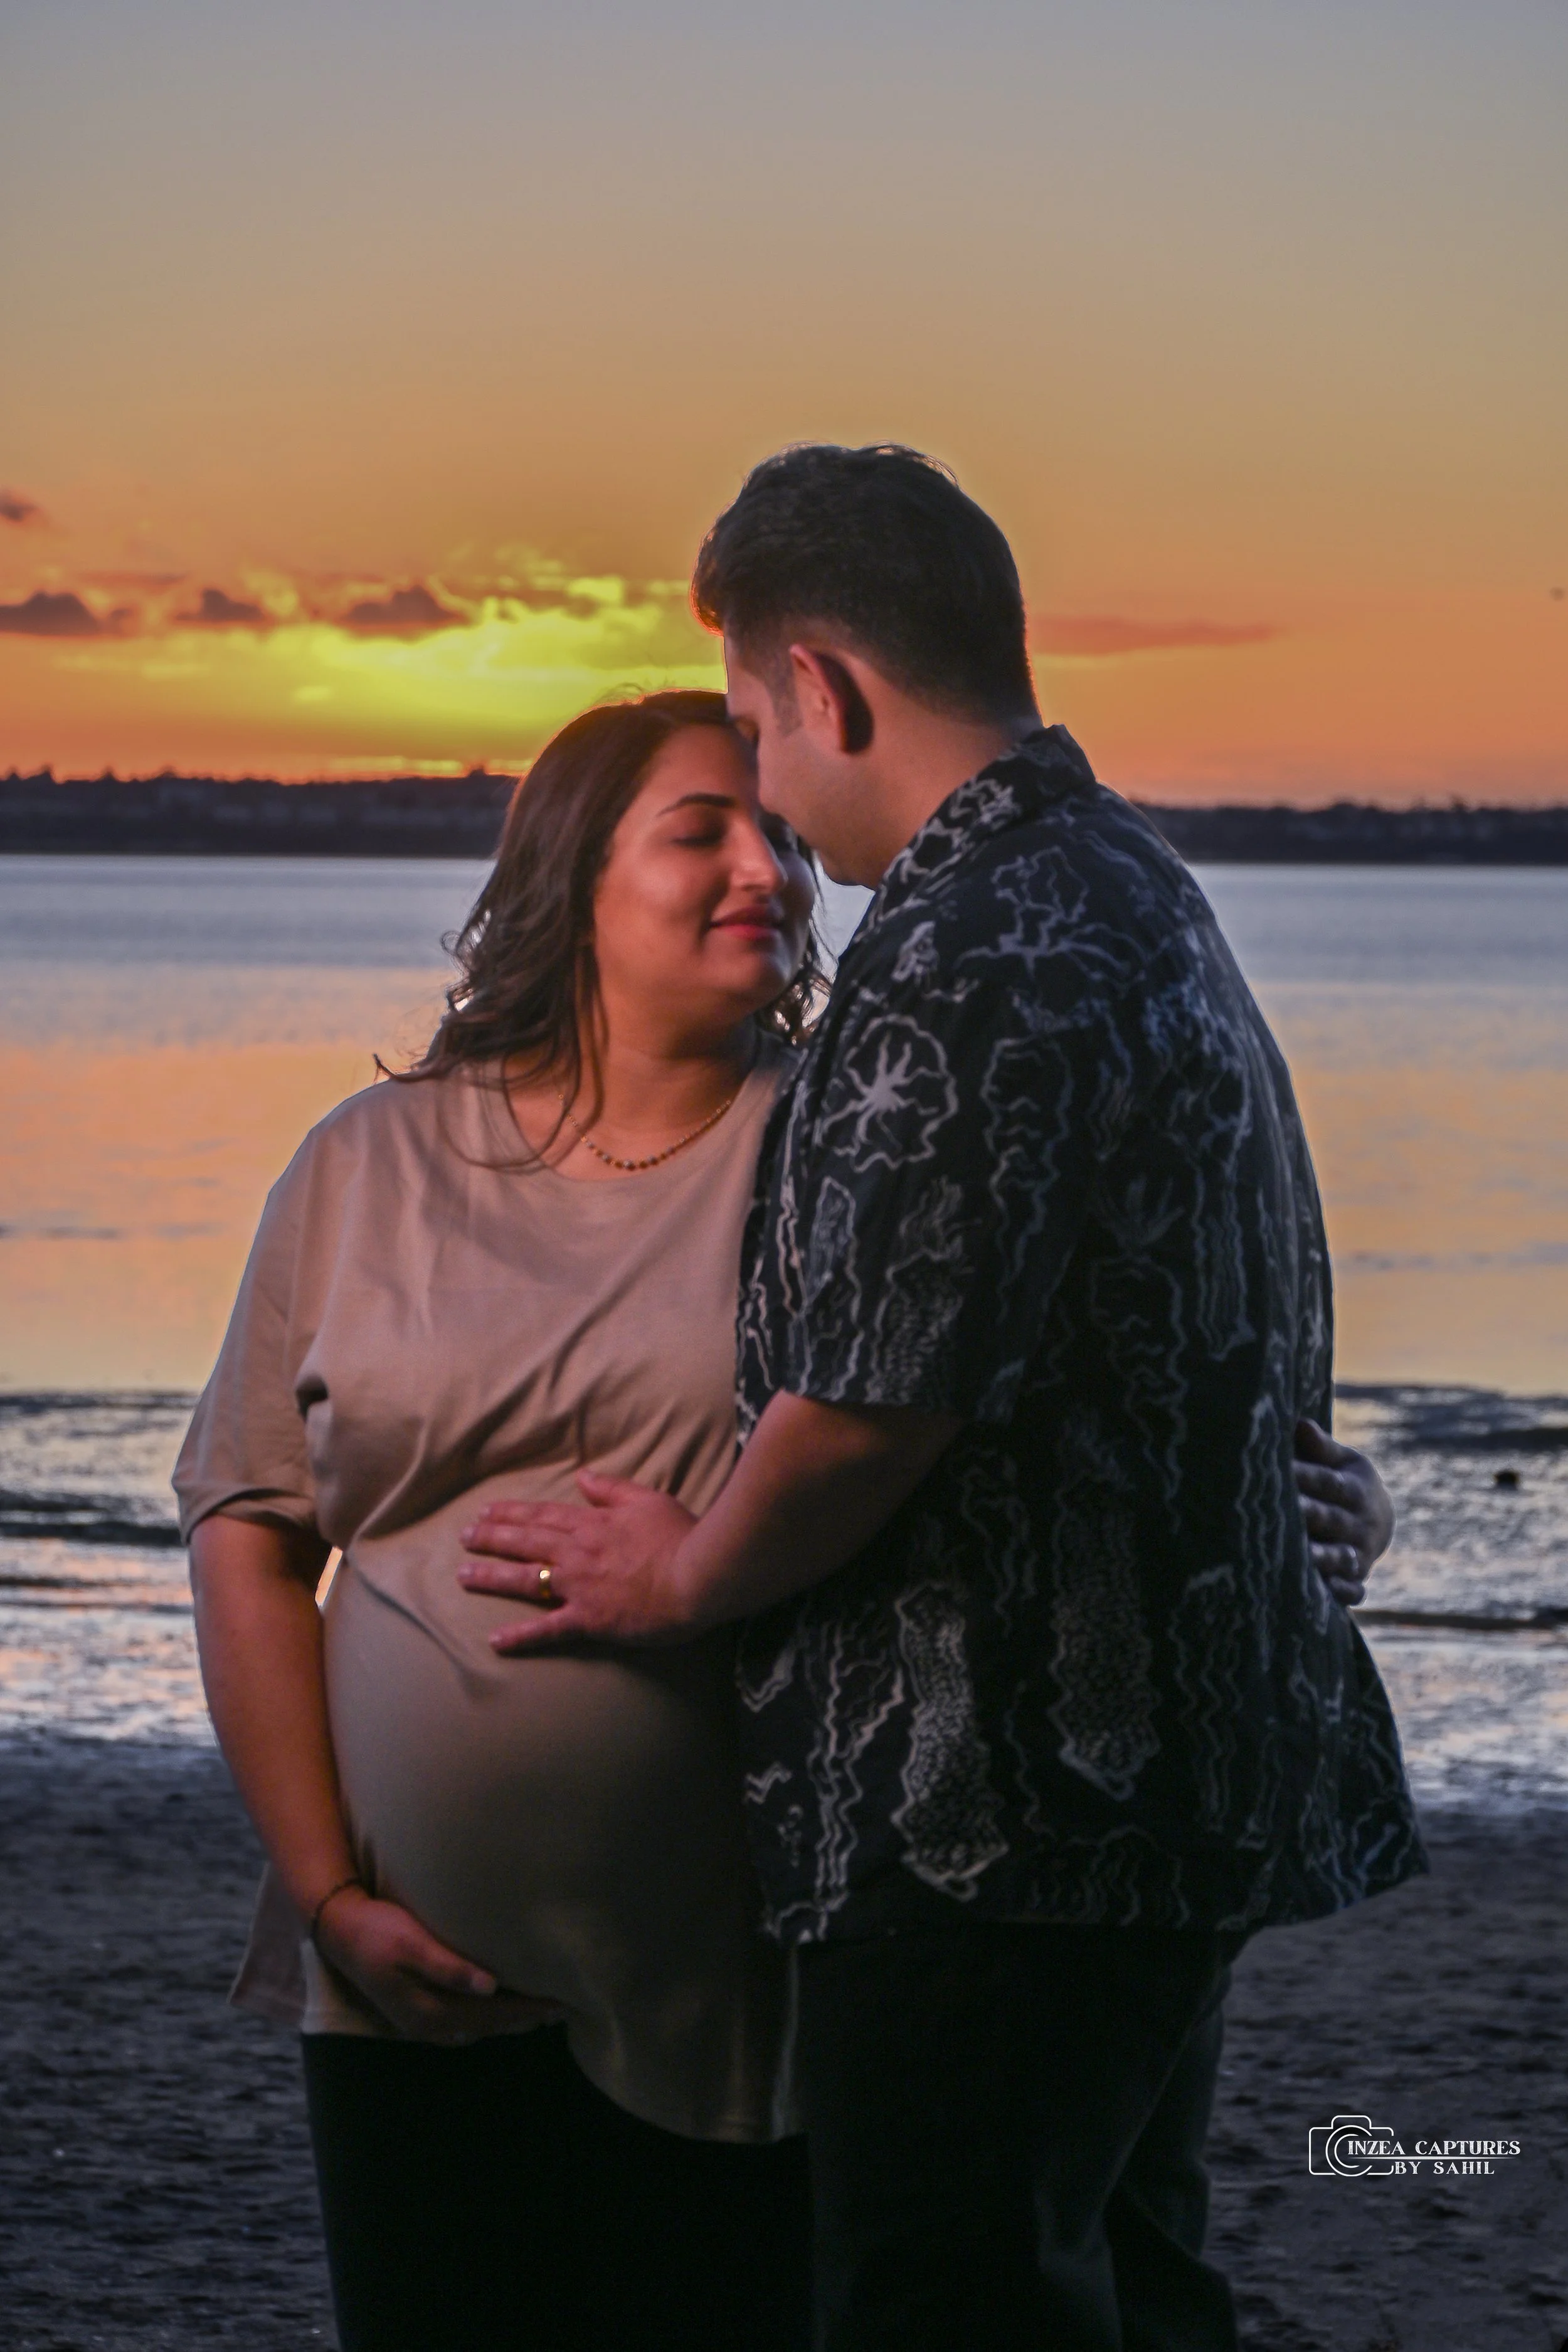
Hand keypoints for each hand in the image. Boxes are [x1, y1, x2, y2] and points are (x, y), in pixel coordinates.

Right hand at [315, 1886, 566, 2042]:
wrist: (340, 1932)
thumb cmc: (378, 1931)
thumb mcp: (411, 1943)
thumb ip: (448, 1966)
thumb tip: (490, 1985)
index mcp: (430, 2012)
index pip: (492, 2014)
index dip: (527, 2009)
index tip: (560, 2002)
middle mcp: (429, 2026)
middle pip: (488, 2025)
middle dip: (525, 2018)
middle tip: (562, 2009)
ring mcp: (421, 2023)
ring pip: (477, 2027)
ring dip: (508, 2021)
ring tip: (539, 2013)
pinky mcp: (417, 2011)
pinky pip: (463, 2023)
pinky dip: (488, 2019)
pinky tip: (498, 2009)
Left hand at [458, 1471, 699, 1653]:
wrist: (698, 1575)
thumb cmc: (680, 1536)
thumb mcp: (647, 1499)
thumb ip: (612, 1489)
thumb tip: (582, 1476)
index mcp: (591, 1523)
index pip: (541, 1515)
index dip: (510, 1513)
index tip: (486, 1511)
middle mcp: (576, 1552)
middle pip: (524, 1542)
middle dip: (490, 1538)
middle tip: (463, 1537)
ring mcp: (579, 1587)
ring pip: (525, 1579)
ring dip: (491, 1577)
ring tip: (463, 1575)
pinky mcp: (589, 1620)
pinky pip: (548, 1629)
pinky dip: (521, 1637)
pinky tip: (495, 1641)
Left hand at [1293, 1418, 1394, 1608]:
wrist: (1379, 1520)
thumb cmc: (1347, 1483)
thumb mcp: (1343, 1462)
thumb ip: (1321, 1448)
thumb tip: (1299, 1423)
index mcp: (1356, 1490)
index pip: (1328, 1482)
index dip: (1304, 1475)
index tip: (1279, 1469)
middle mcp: (1361, 1524)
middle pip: (1331, 1519)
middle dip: (1307, 1514)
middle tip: (1281, 1510)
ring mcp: (1360, 1554)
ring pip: (1341, 1557)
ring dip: (1322, 1557)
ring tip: (1299, 1556)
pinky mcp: (1357, 1580)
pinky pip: (1353, 1591)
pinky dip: (1341, 1593)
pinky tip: (1323, 1592)